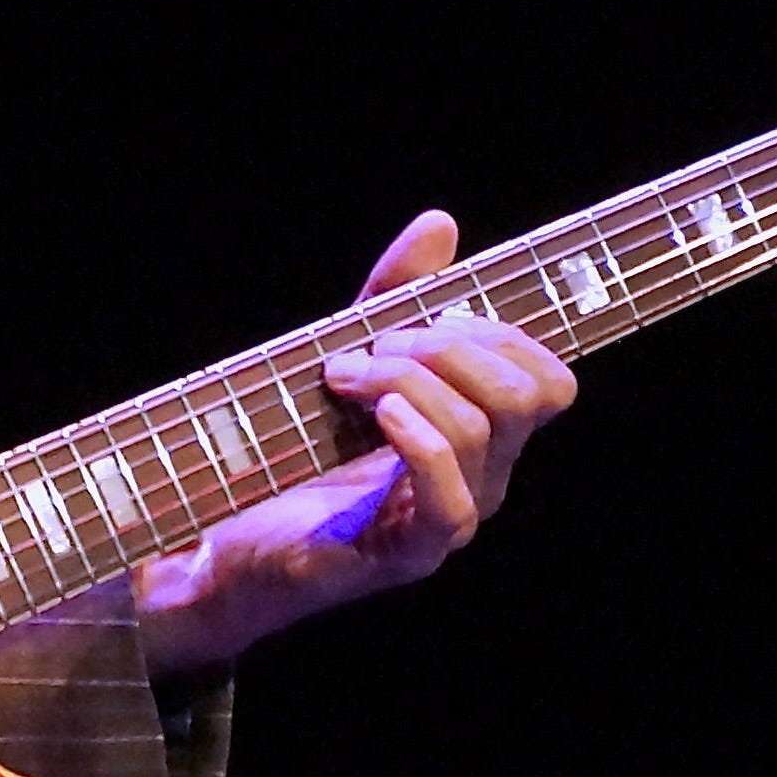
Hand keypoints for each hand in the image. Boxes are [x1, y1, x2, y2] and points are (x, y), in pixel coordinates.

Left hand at [137, 209, 577, 671]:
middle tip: (377, 344)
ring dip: (409, 379)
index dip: (502, 332)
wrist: (225, 530)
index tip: (427, 316)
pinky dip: (417, 439)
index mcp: (484, 433)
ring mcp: (450, 519)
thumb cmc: (292, 445)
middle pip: (529, 396)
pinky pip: (449, 499)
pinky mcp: (407, 553)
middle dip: (452, 346)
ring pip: (482, 431)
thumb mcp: (350, 349)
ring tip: (345, 376)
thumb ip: (396, 294)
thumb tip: (441, 223)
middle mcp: (483, 477)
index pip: (551, 381)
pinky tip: (377, 412)